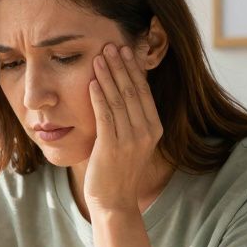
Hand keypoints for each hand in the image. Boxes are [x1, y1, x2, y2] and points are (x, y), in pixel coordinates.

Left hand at [85, 43, 163, 212]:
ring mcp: (130, 139)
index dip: (133, 69)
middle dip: (120, 66)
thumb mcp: (130, 142)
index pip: (143, 91)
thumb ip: (129, 119)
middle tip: (111, 44)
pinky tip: (92, 82)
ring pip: (119, 99)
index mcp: (154, 128)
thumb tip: (119, 92)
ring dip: (108, 75)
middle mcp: (146, 131)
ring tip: (99, 56)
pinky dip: (99, 97)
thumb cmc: (118, 171)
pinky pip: (105, 115)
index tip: (125, 49)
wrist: (114, 202)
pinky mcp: (112, 147)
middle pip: (132, 90)